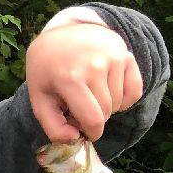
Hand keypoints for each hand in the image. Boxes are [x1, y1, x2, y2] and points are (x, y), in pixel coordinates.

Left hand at [25, 15, 142, 142]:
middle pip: (106, 112)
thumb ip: (51, 124)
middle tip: (79, 108)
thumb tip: (74, 139)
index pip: (93, 119)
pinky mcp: (126, 56)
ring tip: (89, 94)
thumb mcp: (38, 95)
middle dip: (94, 118)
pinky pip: (134, 91)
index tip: (85, 132)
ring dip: (107, 107)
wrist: (62, 33)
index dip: (91, 132)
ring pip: (119, 103)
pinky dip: (124, 99)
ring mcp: (113, 59)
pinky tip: (107, 91)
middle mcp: (94, 66)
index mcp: (69, 78)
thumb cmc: (47, 68)